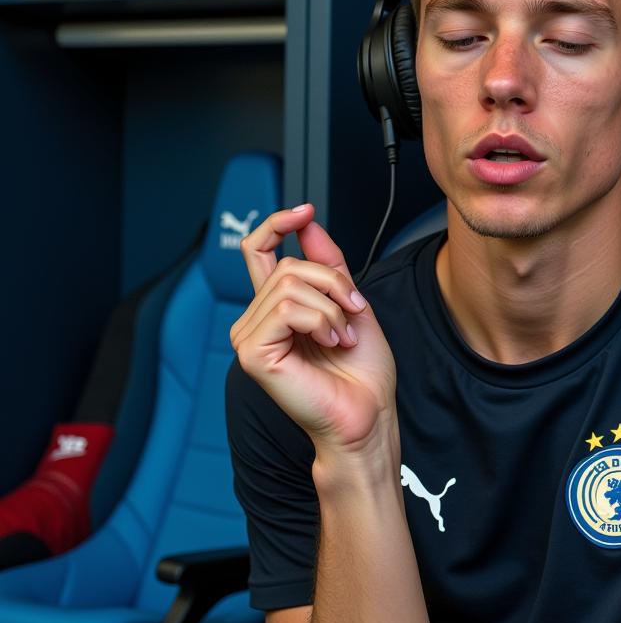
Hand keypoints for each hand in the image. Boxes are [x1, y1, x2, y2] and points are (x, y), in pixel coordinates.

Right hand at [230, 204, 396, 460]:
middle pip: (290, 266)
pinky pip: (288, 309)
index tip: (305, 210)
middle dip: (335, 282)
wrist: (368, 413)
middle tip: (355, 312)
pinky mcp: (253, 353)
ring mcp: (250, 337)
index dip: (277, 224)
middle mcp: (257, 320)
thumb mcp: (350, 302)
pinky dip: (321, 320)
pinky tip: (331, 342)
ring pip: (291, 285)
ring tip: (343, 334)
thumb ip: (327, 263)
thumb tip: (308, 222)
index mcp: (277, 308)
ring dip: (332, 306)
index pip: (260, 251)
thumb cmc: (362, 372)